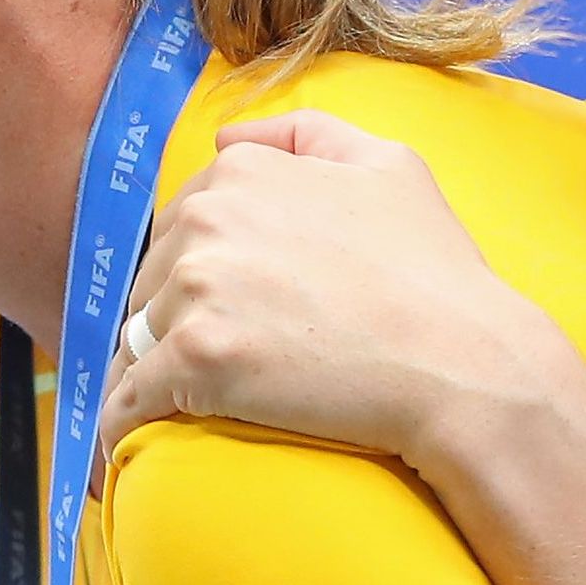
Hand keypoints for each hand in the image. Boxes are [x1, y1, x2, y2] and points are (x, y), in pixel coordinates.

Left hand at [101, 111, 585, 476]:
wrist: (463, 364)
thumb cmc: (435, 272)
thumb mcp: (389, 164)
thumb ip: (304, 134)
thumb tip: (226, 139)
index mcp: (243, 172)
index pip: (182, 223)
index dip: (200, 269)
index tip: (218, 308)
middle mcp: (208, 218)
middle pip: (153, 278)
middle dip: (172, 316)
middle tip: (215, 362)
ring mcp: (198, 288)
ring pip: (137, 336)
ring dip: (149, 371)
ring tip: (170, 409)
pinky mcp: (195, 359)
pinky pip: (128, 398)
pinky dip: (122, 423)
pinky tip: (124, 450)